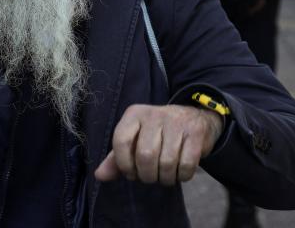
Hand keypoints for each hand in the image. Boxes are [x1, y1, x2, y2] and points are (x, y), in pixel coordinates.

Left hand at [94, 104, 223, 185]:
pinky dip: (182, 176)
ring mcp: (176, 122)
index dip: (124, 164)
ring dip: (165, 178)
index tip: (131, 173)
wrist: (193, 118)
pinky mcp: (195, 133)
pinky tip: (179, 172)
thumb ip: (116, 158)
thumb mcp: (134, 140)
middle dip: (147, 175)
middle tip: (150, 177)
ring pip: (166, 163)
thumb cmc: (157, 134)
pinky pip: (186, 165)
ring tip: (165, 176)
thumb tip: (99, 176)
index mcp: (134, 114)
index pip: (121, 141)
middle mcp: (154, 115)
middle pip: (145, 155)